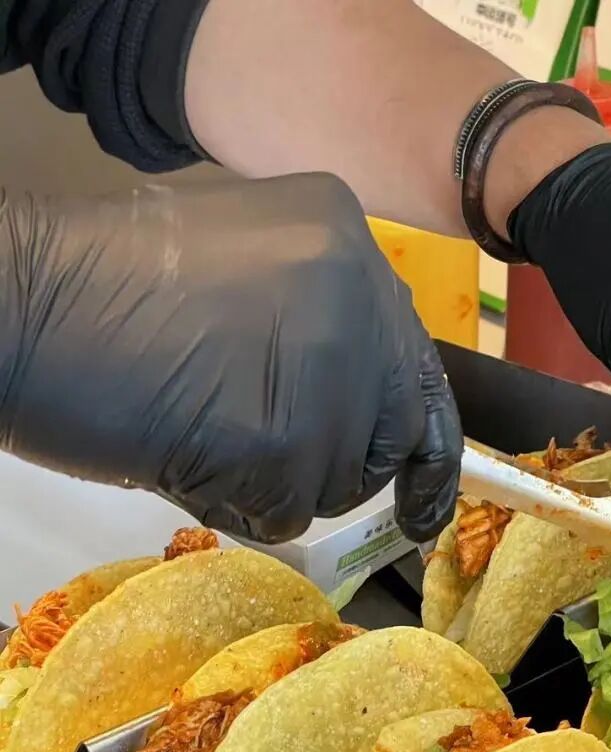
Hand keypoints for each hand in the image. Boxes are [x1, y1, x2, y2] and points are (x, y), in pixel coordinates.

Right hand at [0, 175, 460, 542]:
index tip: (425, 494)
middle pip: (394, 425)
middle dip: (344, 464)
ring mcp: (327, 367)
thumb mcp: (238, 260)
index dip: (420, 437)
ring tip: (201, 434)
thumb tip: (359, 396)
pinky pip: (289, 512)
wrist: (21, 307)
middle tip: (280, 464)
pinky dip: (238, 506)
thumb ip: (312, 313)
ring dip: (279, 484)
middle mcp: (355, 290)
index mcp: (344, 235)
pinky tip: (186, 458)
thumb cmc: (104, 288)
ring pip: (342, 477)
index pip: (414, 358)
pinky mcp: (286, 438)